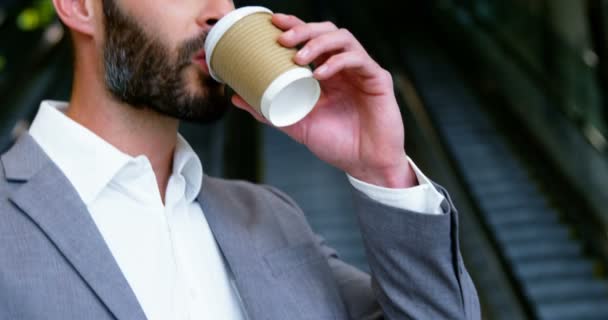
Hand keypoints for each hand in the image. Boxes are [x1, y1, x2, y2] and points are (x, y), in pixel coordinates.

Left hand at [231, 13, 416, 187]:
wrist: (366, 165)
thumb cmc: (337, 144)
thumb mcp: (297, 125)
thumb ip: (269, 111)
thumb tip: (235, 98)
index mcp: (326, 73)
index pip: (310, 39)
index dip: (294, 25)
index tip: (272, 22)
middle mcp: (344, 67)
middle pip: (326, 31)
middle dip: (303, 29)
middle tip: (282, 39)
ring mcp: (362, 71)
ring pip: (343, 39)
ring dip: (318, 43)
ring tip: (298, 57)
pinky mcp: (379, 79)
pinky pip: (359, 60)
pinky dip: (338, 62)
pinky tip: (321, 73)